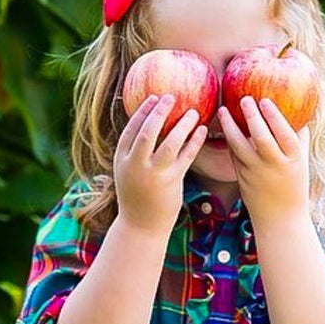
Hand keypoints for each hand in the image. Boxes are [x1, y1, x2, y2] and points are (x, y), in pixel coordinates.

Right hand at [114, 94, 206, 234]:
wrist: (141, 226)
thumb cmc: (137, 195)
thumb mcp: (127, 173)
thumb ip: (134, 153)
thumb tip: (148, 127)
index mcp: (122, 160)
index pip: (131, 129)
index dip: (142, 112)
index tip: (153, 97)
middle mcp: (136, 165)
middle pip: (148, 132)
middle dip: (160, 112)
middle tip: (171, 97)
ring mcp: (154, 174)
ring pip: (170, 143)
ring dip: (182, 125)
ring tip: (193, 111)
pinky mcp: (172, 181)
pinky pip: (186, 156)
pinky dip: (194, 141)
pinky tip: (202, 130)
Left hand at [219, 96, 310, 225]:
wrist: (280, 220)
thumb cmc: (294, 186)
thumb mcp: (302, 163)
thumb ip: (300, 140)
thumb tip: (301, 114)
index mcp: (293, 161)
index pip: (284, 134)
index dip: (274, 116)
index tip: (265, 100)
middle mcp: (274, 166)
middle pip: (261, 138)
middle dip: (251, 116)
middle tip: (244, 98)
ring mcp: (256, 173)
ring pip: (240, 146)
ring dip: (230, 127)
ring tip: (223, 110)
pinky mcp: (242, 179)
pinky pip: (234, 156)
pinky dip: (229, 140)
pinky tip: (225, 127)